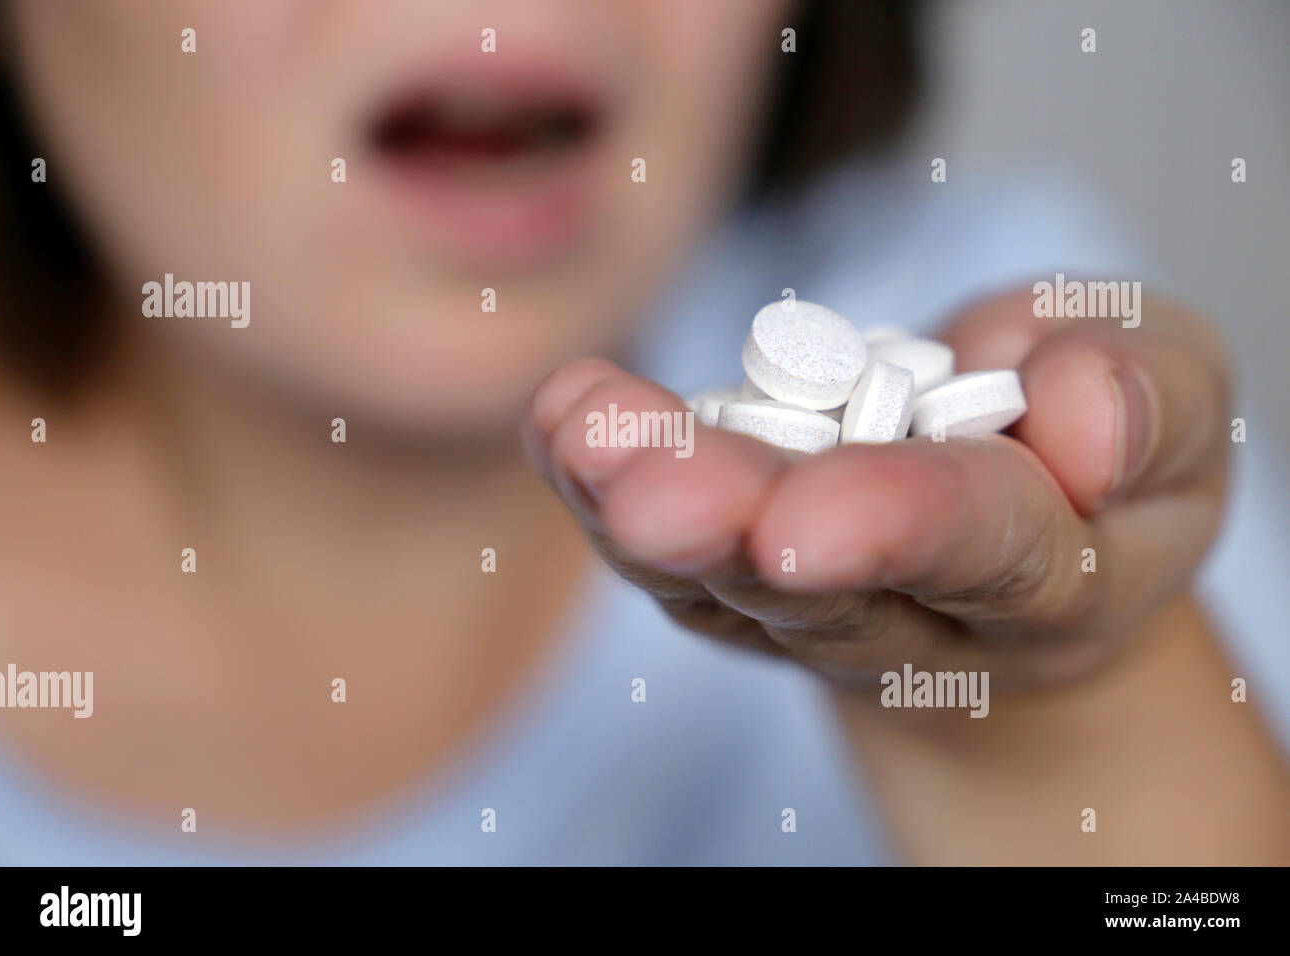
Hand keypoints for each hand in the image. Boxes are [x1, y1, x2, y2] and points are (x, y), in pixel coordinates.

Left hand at [520, 288, 1231, 692]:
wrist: (1029, 532)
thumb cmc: (1107, 454)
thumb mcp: (1173, 397)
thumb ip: (1147, 400)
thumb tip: (1079, 418)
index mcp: (1051, 577)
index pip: (981, 550)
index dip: (900, 526)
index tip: (805, 522)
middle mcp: (914, 614)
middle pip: (818, 588)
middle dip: (733, 531)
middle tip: (652, 491)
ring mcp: (808, 603)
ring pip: (716, 579)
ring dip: (638, 507)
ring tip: (580, 430)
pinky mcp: (733, 579)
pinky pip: (660, 550)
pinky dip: (602, 484)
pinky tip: (563, 419)